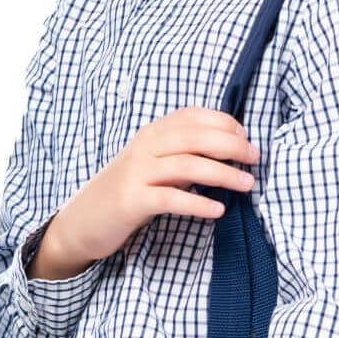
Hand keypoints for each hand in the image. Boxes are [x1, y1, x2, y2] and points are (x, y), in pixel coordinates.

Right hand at [29, 108, 259, 279]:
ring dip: (223, 174)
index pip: (192, 116)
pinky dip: (197, 203)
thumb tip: (229, 150)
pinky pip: (170, 198)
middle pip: (194, 137)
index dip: (224, 122)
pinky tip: (218, 210)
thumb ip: (181, 153)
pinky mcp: (132, 201)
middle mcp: (144, 148)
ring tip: (247, 185)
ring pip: (187, 165)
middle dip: (231, 144)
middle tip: (255, 158)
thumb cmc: (126, 192)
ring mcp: (136, 174)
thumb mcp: (151, 164)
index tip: (246, 136)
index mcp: (151, 134)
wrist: (82, 221)